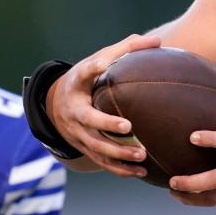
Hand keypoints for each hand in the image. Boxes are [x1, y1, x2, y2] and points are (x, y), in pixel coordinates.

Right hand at [46, 34, 160, 177]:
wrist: (57, 104)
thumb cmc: (88, 78)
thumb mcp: (99, 59)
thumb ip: (126, 49)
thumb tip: (158, 42)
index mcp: (76, 85)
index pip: (83, 73)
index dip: (92, 68)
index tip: (102, 63)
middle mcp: (73, 111)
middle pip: (88, 120)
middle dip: (106, 125)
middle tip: (128, 127)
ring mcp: (77, 133)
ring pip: (96, 146)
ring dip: (118, 153)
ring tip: (142, 155)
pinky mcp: (84, 149)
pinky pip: (101, 162)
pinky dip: (120, 169)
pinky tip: (141, 172)